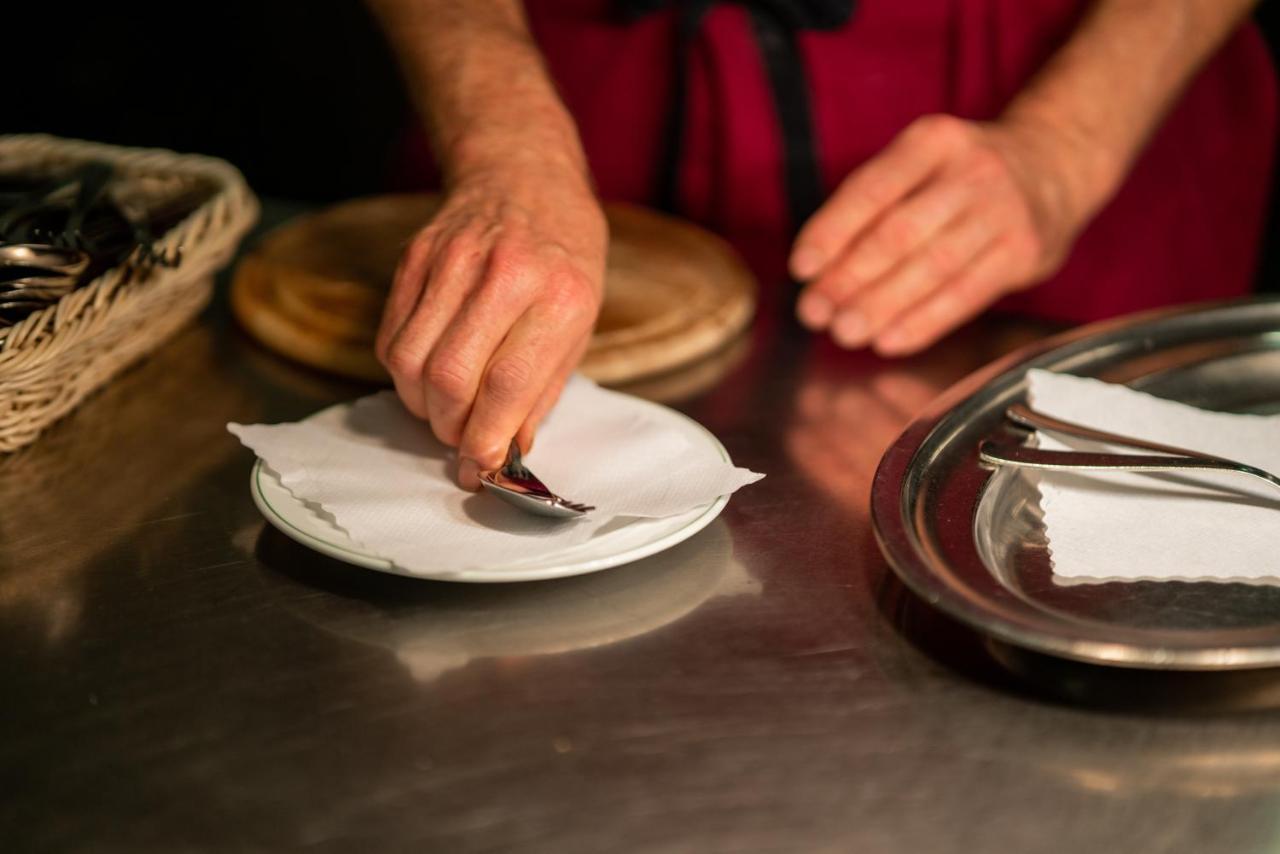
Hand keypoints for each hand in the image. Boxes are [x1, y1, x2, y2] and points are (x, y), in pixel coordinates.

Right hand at [376, 168, 606, 488]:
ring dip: (421, 405)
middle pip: (448, 376)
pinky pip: (391, 336)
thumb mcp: (578, 325)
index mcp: (559, 295)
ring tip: (444, 408)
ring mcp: (452, 260)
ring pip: (410, 361)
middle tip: (461, 438)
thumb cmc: (563, 261)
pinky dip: (403, 372)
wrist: (526, 180)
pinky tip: (428, 372)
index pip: (508, 382)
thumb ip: (540, 392)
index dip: (486, 436)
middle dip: (449, 427)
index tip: (480, 466)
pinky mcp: (414, 257)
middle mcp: (504, 274)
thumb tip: (504, 453)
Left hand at [790, 114, 1087, 355]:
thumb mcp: (922, 163)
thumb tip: (816, 269)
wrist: (1054, 166)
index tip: (802, 268)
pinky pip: (965, 294)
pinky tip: (889, 340)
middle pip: (899, 232)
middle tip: (815, 311)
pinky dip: (923, 322)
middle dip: (850, 277)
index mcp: (932, 141)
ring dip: (882, 305)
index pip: (871, 188)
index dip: (832, 231)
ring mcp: (1003, 211)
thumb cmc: (962, 176)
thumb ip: (874, 206)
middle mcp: (971, 171)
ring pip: (932, 266)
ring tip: (845, 331)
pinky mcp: (1024, 251)